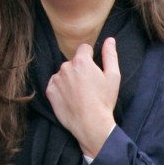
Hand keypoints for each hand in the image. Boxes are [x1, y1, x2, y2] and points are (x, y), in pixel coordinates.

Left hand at [46, 38, 119, 157]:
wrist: (91, 124)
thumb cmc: (104, 101)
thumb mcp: (113, 77)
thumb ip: (110, 55)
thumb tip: (110, 40)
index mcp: (81, 61)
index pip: (84, 49)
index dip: (91, 57)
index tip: (94, 70)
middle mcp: (66, 67)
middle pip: (73, 62)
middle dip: (80, 70)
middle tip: (89, 87)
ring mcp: (56, 79)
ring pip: (64, 73)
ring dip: (70, 79)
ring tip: (80, 95)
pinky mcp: (50, 91)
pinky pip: (55, 84)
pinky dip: (61, 89)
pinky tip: (71, 99)